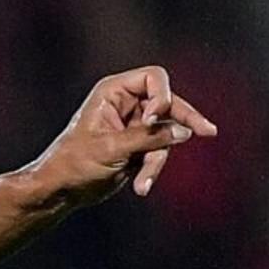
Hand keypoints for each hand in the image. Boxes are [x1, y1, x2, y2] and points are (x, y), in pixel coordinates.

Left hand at [28, 65, 217, 208]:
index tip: (154, 118)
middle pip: (169, 105)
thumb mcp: (111, 148)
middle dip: (182, 123)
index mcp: (113, 92)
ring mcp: (135, 125)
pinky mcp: (140, 145)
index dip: (162, 96)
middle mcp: (127, 104)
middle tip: (207, 131)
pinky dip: (153, 168)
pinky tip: (141, 186)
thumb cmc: (74, 163)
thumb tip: (184, 131)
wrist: (60, 190)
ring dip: (157, 159)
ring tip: (142, 182)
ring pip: (167, 133)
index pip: (153, 78)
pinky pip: (160, 150)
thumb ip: (148, 137)